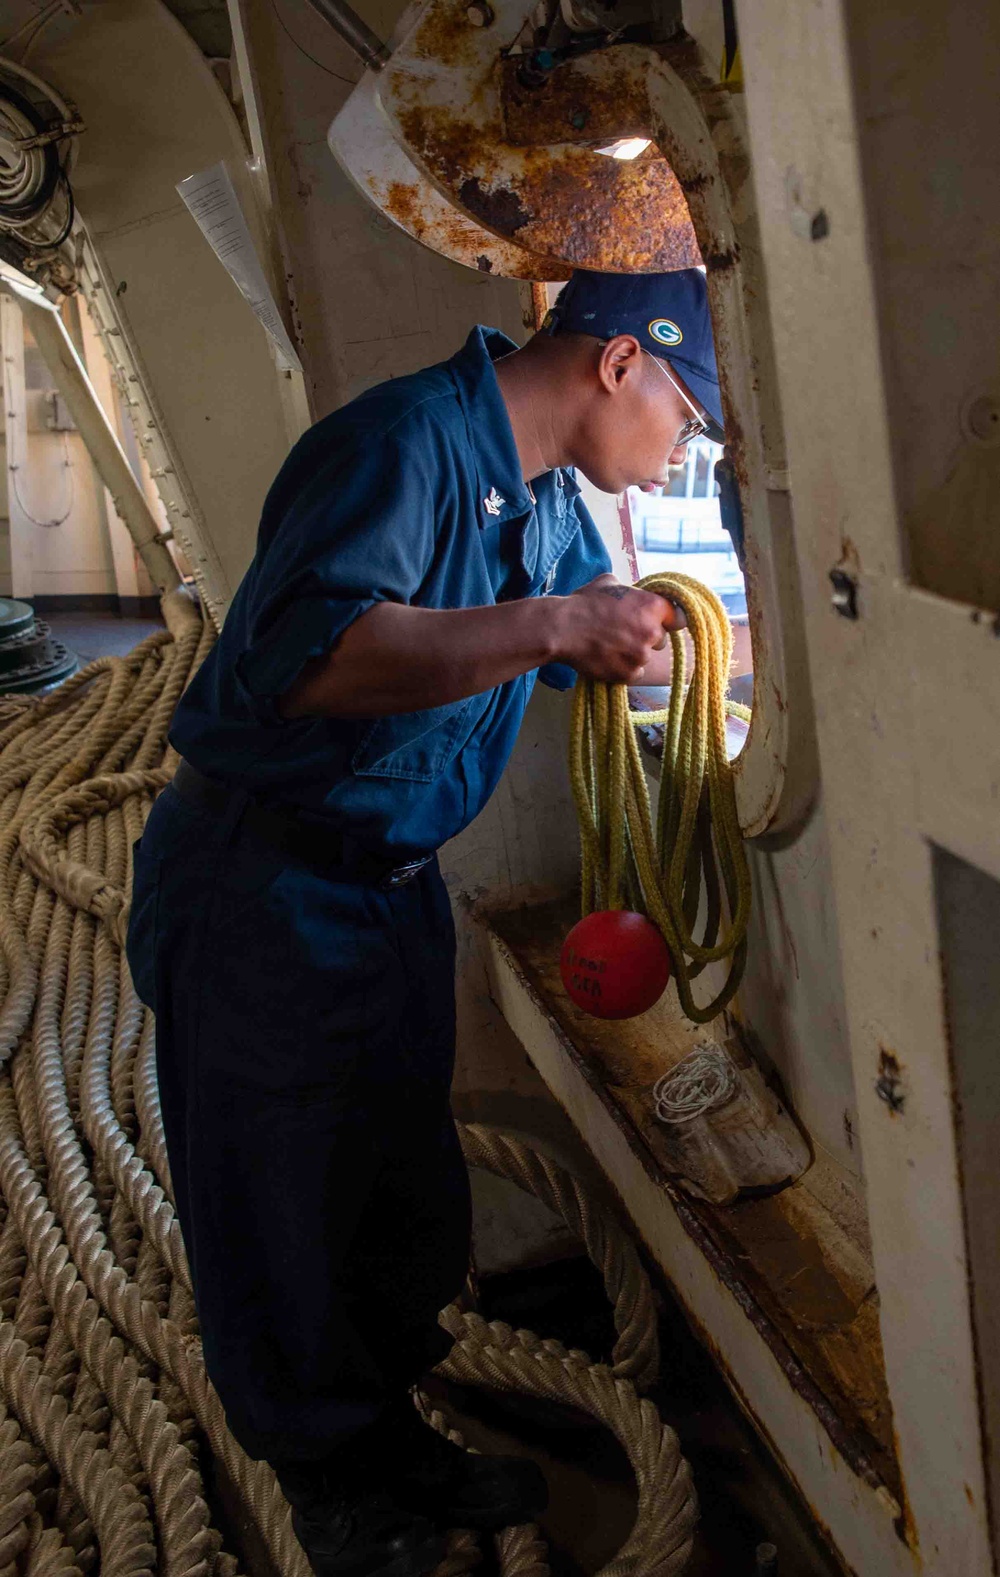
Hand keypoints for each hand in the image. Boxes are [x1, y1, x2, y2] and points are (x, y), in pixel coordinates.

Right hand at [555, 575, 685, 683]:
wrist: (564, 629)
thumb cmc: (585, 603)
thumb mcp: (609, 582)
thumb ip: (628, 590)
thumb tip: (630, 592)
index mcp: (653, 606)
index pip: (679, 618)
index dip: (668, 620)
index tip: (660, 622)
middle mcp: (652, 632)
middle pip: (660, 639)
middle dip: (646, 637)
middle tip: (624, 633)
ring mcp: (641, 656)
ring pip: (645, 657)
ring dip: (633, 653)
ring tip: (611, 646)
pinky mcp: (628, 674)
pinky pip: (634, 673)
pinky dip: (623, 668)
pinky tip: (608, 658)